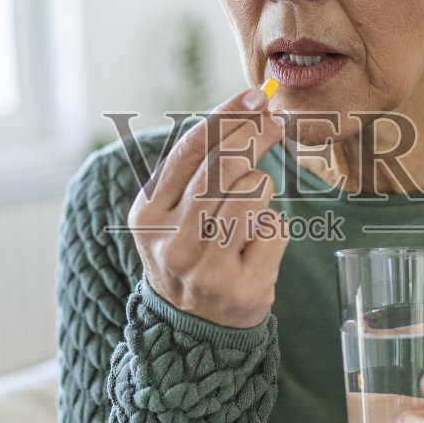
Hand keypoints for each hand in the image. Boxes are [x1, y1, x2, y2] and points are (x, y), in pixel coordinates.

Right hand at [126, 85, 289, 328]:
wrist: (192, 327)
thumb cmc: (192, 248)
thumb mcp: (175, 208)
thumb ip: (200, 163)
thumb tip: (252, 107)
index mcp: (148, 213)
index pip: (189, 149)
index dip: (227, 116)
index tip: (256, 95)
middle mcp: (172, 242)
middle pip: (225, 166)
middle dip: (256, 135)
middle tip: (275, 124)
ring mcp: (206, 269)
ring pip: (253, 193)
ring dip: (263, 186)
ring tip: (253, 202)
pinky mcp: (242, 290)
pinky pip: (275, 229)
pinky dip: (273, 225)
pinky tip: (256, 242)